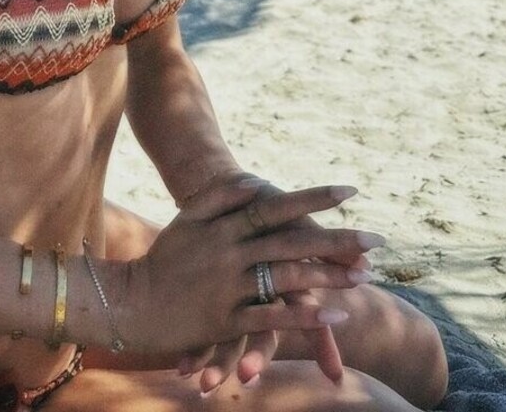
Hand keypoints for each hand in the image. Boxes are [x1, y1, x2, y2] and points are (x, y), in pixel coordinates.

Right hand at [120, 177, 378, 362]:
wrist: (130, 301)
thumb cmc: (163, 258)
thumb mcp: (187, 218)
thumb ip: (220, 198)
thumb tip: (254, 186)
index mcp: (224, 225)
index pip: (276, 207)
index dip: (313, 198)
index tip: (349, 192)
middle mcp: (230, 252)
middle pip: (291, 242)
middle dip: (336, 240)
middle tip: (375, 239)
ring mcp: (228, 286)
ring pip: (286, 278)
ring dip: (328, 277)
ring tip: (363, 276)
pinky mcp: (225, 319)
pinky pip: (270, 316)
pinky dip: (302, 314)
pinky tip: (332, 314)